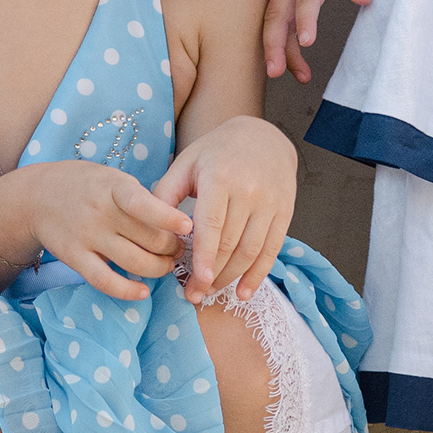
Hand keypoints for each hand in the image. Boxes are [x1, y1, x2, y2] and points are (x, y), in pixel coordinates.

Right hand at [7, 161, 193, 301]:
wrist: (37, 196)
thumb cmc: (86, 185)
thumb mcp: (113, 179)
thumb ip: (139, 198)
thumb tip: (176, 225)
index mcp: (114, 187)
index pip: (143, 204)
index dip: (168, 217)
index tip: (188, 226)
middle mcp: (101, 212)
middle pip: (148, 239)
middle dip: (172, 248)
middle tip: (179, 249)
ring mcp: (87, 236)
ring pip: (135, 263)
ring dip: (158, 269)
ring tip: (165, 265)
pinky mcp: (75, 258)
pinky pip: (105, 281)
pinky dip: (127, 291)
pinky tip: (142, 291)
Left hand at [158, 116, 296, 303]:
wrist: (264, 137)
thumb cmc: (216, 152)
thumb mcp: (186, 163)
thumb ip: (165, 193)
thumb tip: (147, 226)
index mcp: (220, 178)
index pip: (212, 225)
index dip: (204, 257)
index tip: (196, 282)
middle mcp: (249, 191)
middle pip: (230, 243)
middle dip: (212, 274)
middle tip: (194, 295)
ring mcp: (270, 203)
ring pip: (251, 251)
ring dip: (231, 278)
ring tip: (212, 292)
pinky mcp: (285, 212)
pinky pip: (272, 250)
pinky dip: (258, 275)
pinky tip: (244, 292)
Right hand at [261, 0, 372, 79]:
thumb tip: (364, 0)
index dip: (306, 19)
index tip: (308, 42)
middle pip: (277, 14)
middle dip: (275, 45)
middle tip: (278, 72)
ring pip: (271, 15)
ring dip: (275, 45)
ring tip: (284, 72)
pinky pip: (271, 8)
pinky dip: (273, 31)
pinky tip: (280, 50)